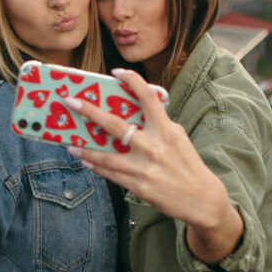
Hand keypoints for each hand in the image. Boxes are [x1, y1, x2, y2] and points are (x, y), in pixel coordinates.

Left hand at [65, 69, 243, 264]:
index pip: (148, 97)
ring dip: (85, 149)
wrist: (201, 199)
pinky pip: (111, 174)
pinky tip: (86, 161)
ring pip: (106, 156)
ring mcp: (144, 167)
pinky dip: (97, 166)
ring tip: (70, 144)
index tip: (116, 72)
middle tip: (70, 101)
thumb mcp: (177, 137)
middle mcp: (153, 146)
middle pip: (114, 125)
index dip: (133, 81)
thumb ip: (157, 125)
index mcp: (166, 129)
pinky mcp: (139, 186)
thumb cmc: (187, 163)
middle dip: (89, 111)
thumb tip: (130, 116)